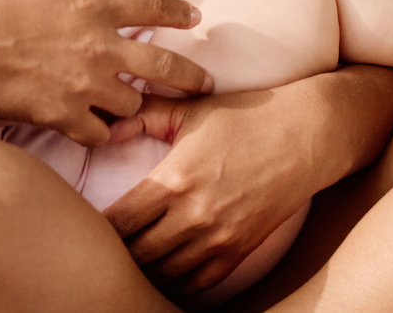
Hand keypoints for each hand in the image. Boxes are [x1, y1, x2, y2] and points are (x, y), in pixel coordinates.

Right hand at [0, 0, 213, 144]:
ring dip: (131, 105)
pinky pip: (99, 134)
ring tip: (129, 107)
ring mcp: (84, 85)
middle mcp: (98, 45)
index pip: (154, 7)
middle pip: (164, 66)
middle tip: (203, 84)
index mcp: (91, 3)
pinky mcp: (63, 116)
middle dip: (189, 76)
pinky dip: (100, 133)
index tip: (195, 20)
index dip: (179, 14)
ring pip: (132, 105)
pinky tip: (96, 130)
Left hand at [103, 89, 323, 297]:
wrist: (306, 135)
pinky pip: (198, 283)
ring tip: (126, 261)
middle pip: (137, 254)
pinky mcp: (240, 250)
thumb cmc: (244, 117)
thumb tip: (105, 126)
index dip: (98, 228)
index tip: (86, 223)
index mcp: (175, 179)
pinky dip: (175, 283)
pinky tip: (161, 273)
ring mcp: (220, 238)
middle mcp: (195, 215)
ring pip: (165, 273)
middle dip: (116, 252)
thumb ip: (144, 114)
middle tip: (100, 247)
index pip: (120, 221)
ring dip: (143, 270)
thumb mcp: (190, 109)